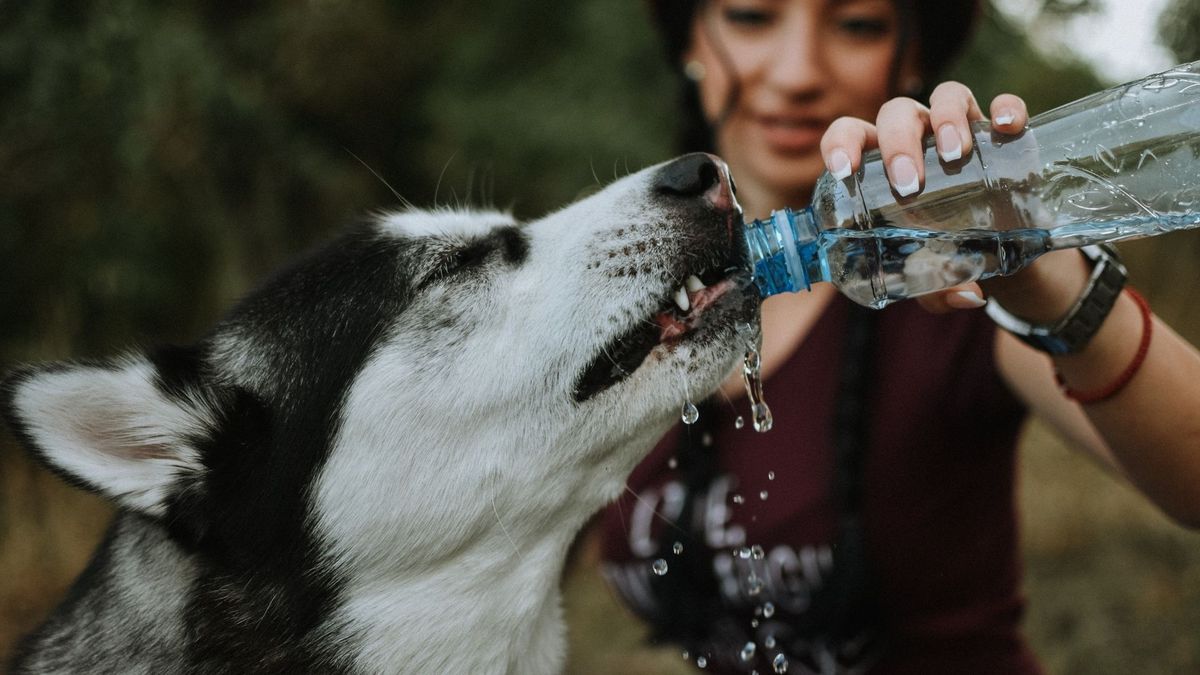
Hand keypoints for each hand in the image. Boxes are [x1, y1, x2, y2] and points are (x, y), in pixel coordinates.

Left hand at [819, 82, 1030, 313]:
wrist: (996, 241)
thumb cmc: (942, 248)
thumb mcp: (931, 273)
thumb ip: (936, 287)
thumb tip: (966, 296)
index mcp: (880, 162)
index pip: (849, 135)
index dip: (841, 144)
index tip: (844, 171)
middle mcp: (917, 135)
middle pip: (897, 115)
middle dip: (898, 145)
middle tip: (909, 185)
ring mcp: (959, 127)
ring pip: (946, 97)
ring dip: (946, 118)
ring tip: (955, 154)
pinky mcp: (1000, 131)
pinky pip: (1005, 104)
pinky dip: (1009, 107)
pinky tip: (1007, 126)